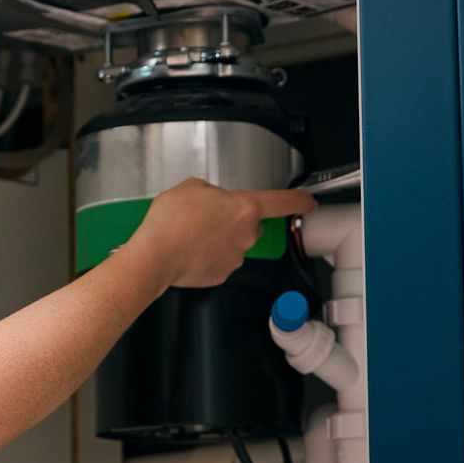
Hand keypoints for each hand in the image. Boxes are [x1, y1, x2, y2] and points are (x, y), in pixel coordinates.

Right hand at [130, 178, 317, 288]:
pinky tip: (189, 251)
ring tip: (191, 235)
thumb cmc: (171, 221)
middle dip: (234, 219)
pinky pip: (220, 261)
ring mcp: (235, 258)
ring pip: (234, 243)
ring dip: (219, 238)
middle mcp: (247, 235)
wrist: (155, 256)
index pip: (283, 202)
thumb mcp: (190, 187)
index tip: (308, 202)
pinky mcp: (221, 275)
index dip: (299, 200)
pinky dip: (207, 256)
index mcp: (244, 208)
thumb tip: (213, 202)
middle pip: (250, 224)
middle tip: (207, 216)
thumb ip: (211, 192)